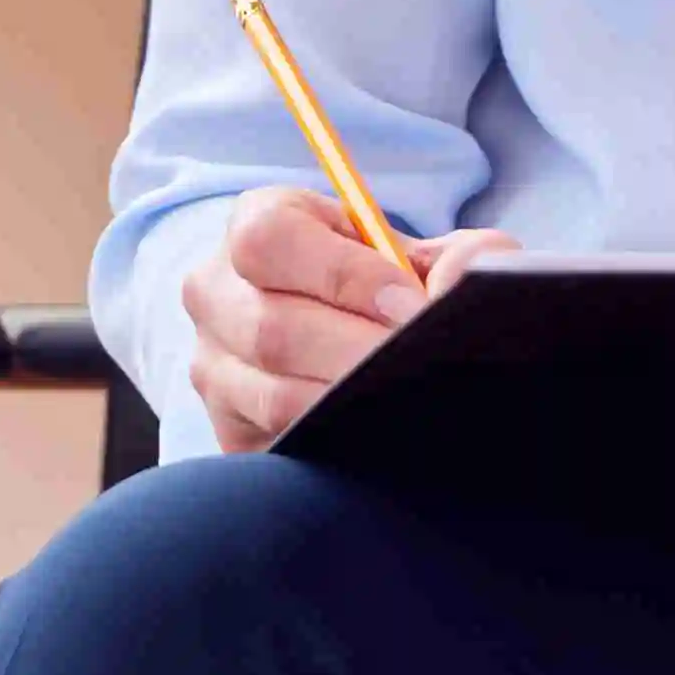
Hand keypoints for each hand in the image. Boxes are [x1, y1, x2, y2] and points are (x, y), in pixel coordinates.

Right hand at [185, 188, 515, 452]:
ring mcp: (212, 367)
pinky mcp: (226, 431)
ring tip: (408, 400)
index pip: (271, 242)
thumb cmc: (382, 287)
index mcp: (254, 226)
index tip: (409, 306)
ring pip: (273, 396)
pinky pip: (275, 448)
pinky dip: (335, 444)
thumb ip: (456, 256)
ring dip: (349, 402)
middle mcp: (215, 292)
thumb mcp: (416, 255)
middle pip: (271, 328)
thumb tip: (463, 282)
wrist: (349, 336)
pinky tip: (380, 434)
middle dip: (358, 351)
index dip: (344, 275)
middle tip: (420, 363)